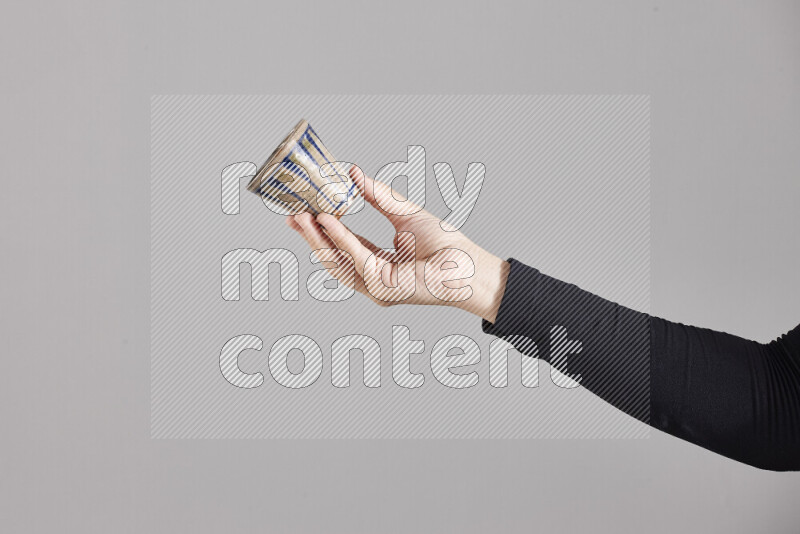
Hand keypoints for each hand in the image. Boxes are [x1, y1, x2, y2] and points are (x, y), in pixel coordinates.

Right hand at [287, 166, 509, 322]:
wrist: (468, 264)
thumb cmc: (445, 245)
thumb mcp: (403, 212)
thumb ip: (376, 195)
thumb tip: (353, 173)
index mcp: (378, 263)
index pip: (342, 247)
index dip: (321, 230)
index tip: (302, 212)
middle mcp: (373, 278)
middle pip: (333, 257)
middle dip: (311, 236)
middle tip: (292, 215)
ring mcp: (375, 287)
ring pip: (337, 261)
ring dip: (318, 238)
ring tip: (303, 216)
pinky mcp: (382, 288)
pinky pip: (355, 259)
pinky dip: (339, 239)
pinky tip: (327, 221)